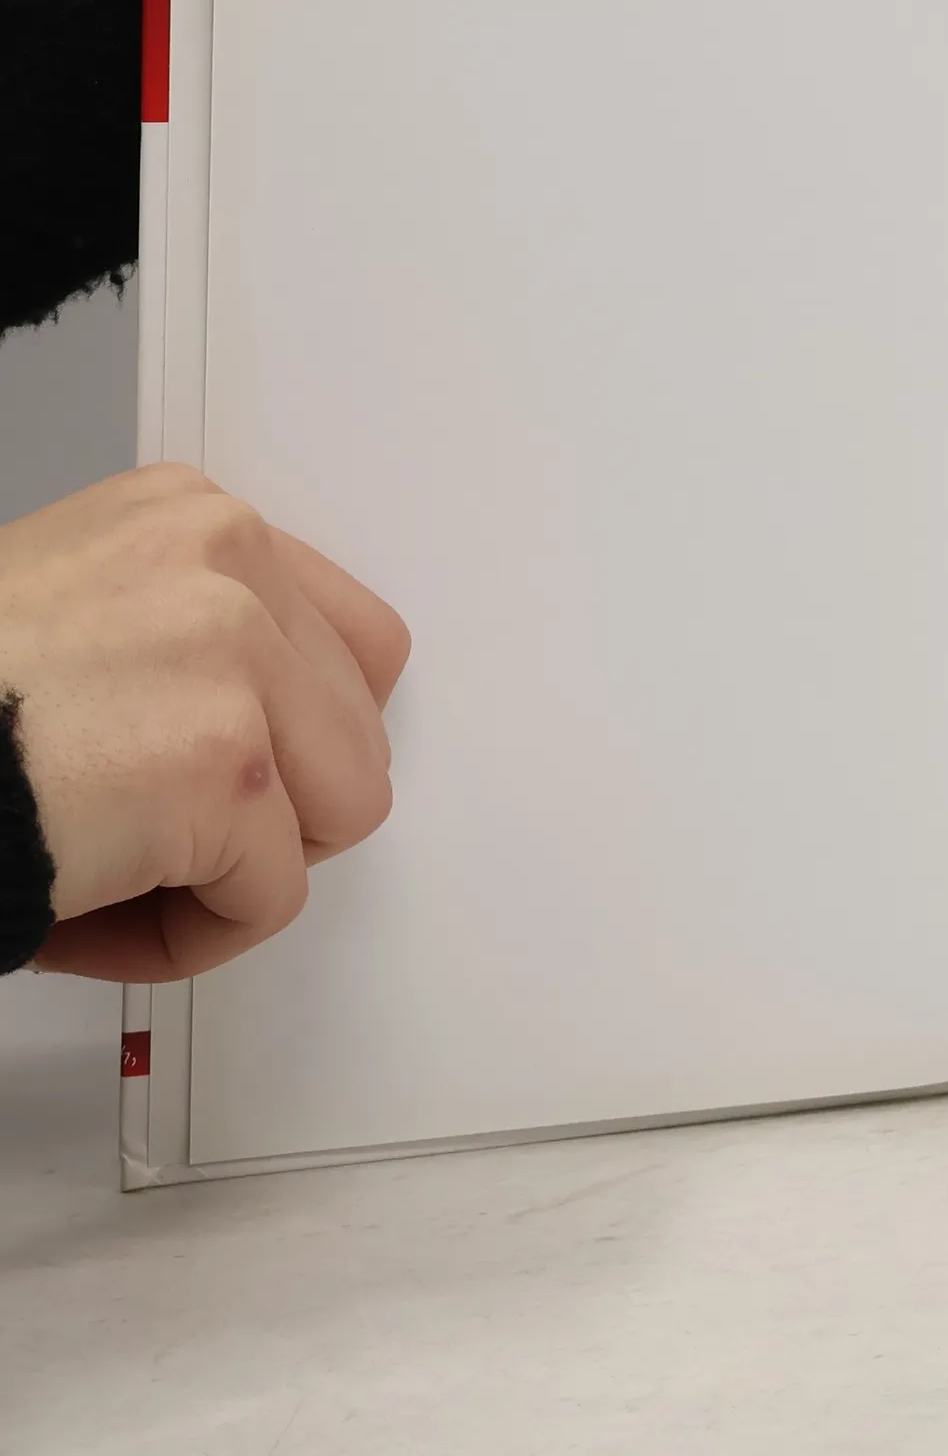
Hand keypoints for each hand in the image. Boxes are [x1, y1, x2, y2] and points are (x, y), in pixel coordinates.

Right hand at [0, 465, 408, 981]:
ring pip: (341, 813)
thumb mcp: (79, 611)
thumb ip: (190, 638)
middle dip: (271, 812)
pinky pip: (273, 899)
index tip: (221, 775)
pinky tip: (93, 908)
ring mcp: (235, 656)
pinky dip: (190, 937)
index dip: (301, 740)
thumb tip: (289, 721)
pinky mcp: (224, 767)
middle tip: (155, 836)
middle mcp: (228, 561)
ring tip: (124, 869)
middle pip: (359, 736)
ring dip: (237, 871)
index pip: (358, 647)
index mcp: (193, 519)